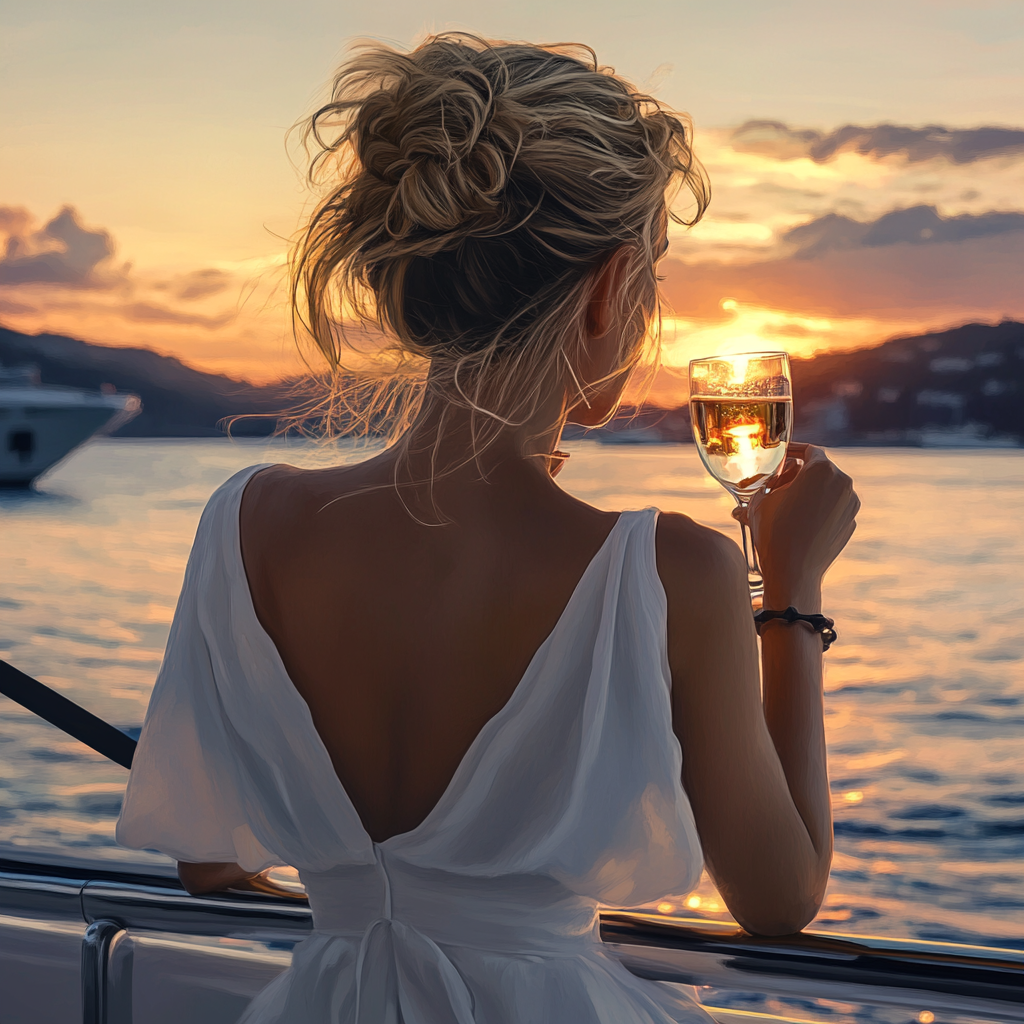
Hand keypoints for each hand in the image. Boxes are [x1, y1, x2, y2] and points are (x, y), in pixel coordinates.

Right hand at [735, 444, 859, 602]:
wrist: (793, 572)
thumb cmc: (774, 533)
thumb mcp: (761, 500)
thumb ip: (768, 482)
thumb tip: (764, 485)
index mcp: (821, 469)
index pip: (809, 450)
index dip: (792, 451)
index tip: (782, 457)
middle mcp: (842, 482)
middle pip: (819, 469)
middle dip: (799, 475)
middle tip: (778, 485)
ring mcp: (850, 504)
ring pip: (828, 489)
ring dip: (810, 492)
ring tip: (787, 506)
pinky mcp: (851, 523)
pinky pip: (833, 508)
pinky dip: (819, 510)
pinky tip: (800, 522)